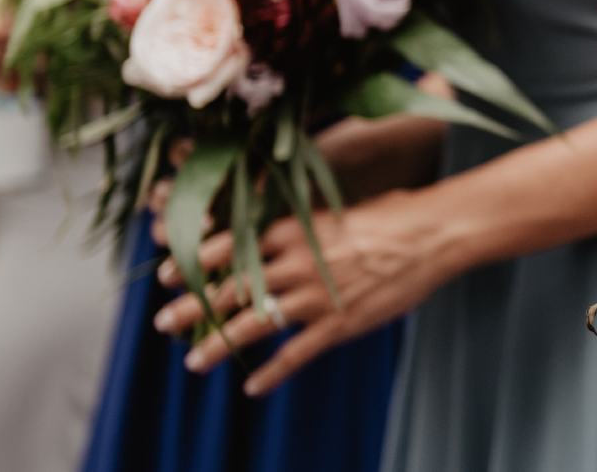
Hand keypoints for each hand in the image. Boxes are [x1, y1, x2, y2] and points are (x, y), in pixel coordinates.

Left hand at [152, 186, 459, 393]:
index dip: (194, 262)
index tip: (168, 273)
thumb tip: (284, 226)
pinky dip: (272, 374)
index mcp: (293, 230)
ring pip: (252, 326)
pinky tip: (253, 387)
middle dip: (192, 307)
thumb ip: (305, 224)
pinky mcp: (339, 324)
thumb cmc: (394, 215)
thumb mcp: (338, 210)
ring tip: (193, 362)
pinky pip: (296, 355)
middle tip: (164, 321)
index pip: (229, 247)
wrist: (432, 234)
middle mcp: (295, 264)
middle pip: (229, 290)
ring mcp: (315, 297)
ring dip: (218, 344)